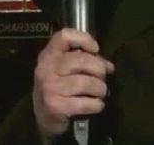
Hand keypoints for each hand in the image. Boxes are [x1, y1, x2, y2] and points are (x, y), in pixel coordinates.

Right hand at [32, 28, 114, 143]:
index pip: (64, 36)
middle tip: (102, 78)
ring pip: (86, 82)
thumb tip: (109, 66)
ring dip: (100, 89)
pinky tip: (96, 105)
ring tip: (100, 93)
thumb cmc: (59, 88)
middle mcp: (46, 68)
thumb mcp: (65, 71)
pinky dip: (96, 104)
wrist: (44, 118)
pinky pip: (85, 102)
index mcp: (48, 55)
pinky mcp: (55, 106)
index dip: (83, 39)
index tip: (95, 49)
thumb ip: (86, 62)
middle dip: (99, 69)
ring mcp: (49, 87)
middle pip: (81, 59)